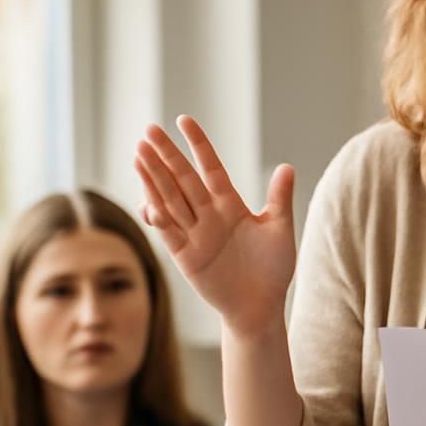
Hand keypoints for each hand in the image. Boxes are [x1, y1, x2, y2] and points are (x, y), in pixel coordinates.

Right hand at [134, 116, 295, 335]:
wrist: (260, 306)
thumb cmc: (273, 268)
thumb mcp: (279, 230)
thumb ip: (279, 199)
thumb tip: (287, 167)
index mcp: (231, 205)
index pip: (210, 167)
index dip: (198, 144)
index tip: (183, 120)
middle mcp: (208, 215)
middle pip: (183, 179)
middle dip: (166, 155)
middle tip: (148, 130)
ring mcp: (194, 234)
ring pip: (170, 199)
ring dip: (153, 178)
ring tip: (138, 153)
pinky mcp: (185, 255)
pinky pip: (169, 232)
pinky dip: (160, 216)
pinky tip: (147, 197)